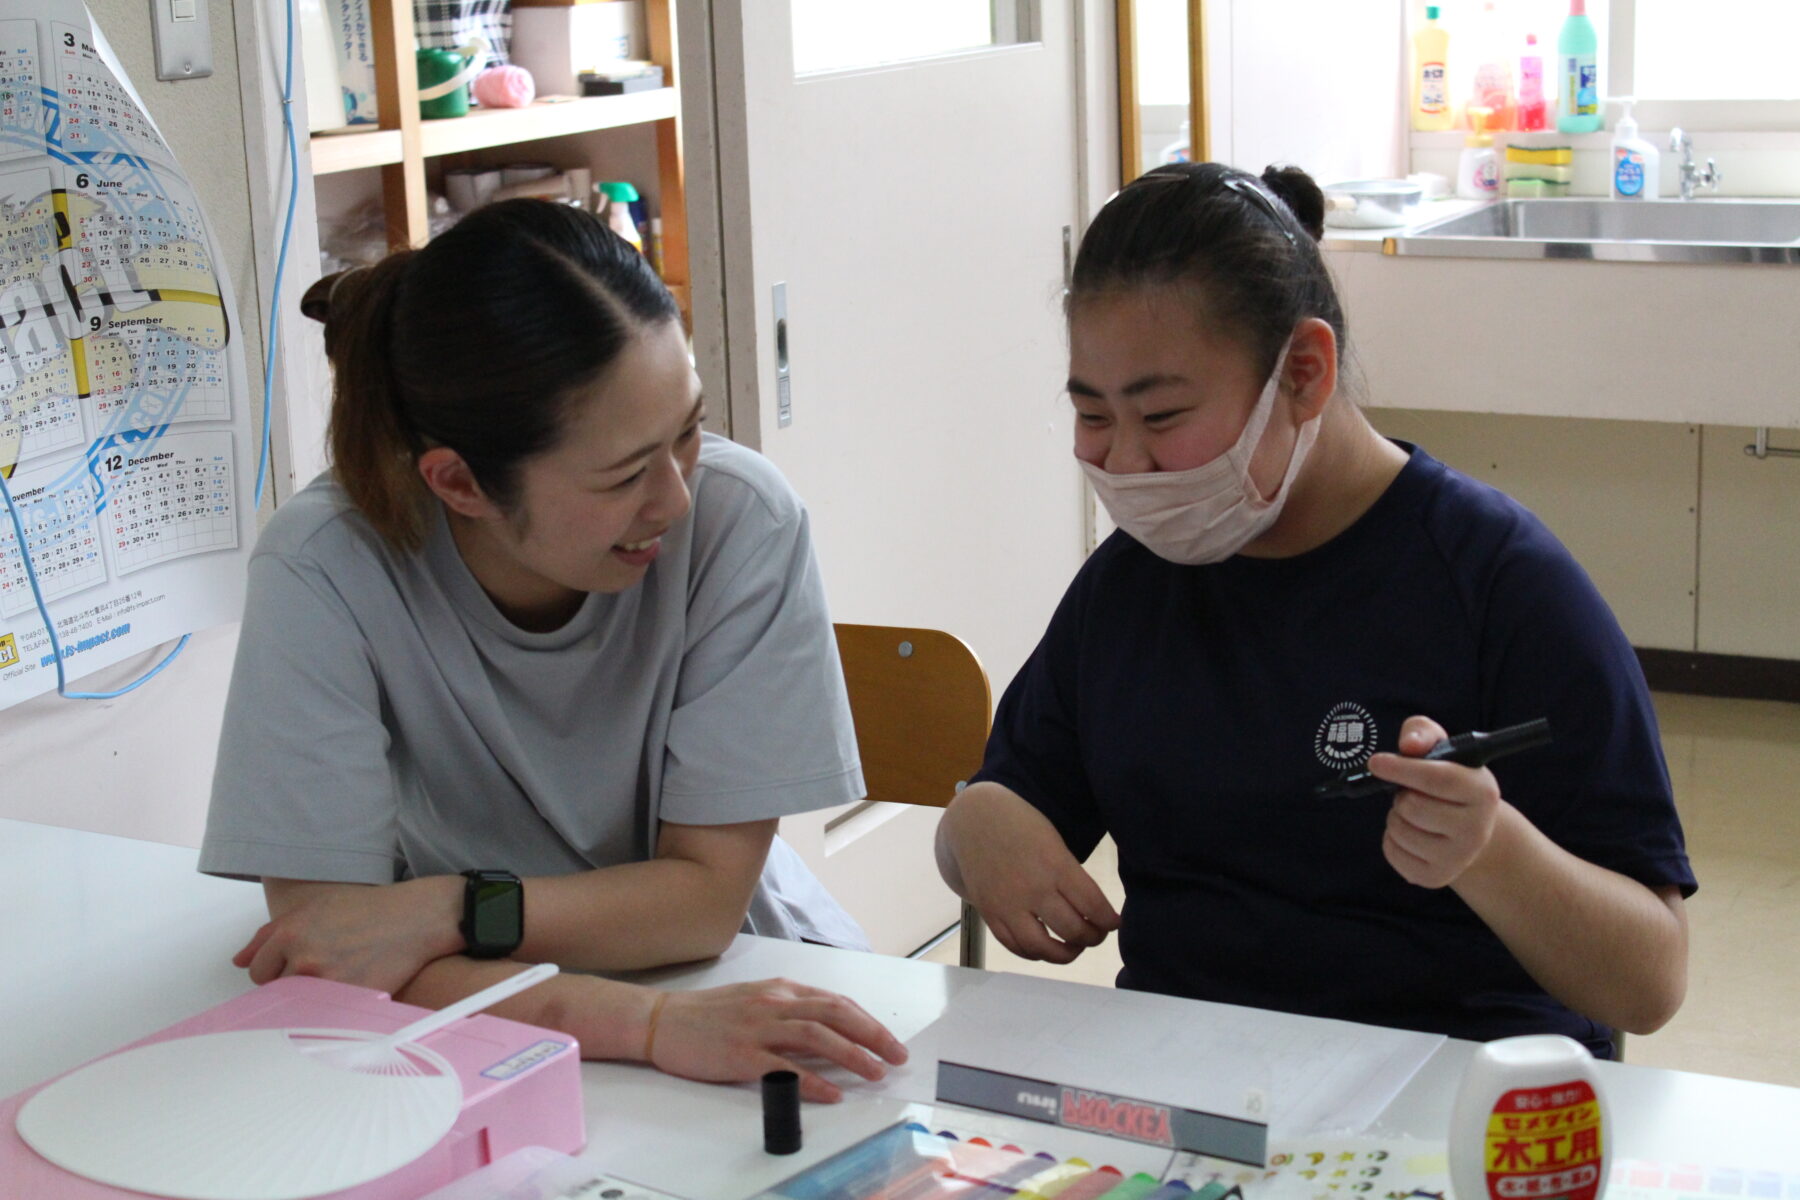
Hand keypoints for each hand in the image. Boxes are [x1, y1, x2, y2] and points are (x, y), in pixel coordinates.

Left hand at [233, 877, 462, 990]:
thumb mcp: (313, 910)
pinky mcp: (349, 1000)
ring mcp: (327, 982)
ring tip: (339, 975)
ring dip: (312, 998)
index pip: (257, 972)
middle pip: (275, 992)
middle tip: (325, 966)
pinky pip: (325, 1017)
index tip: (301, 961)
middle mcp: (304, 959)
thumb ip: (268, 935)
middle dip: (293, 983)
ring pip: (299, 1007)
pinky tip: (352, 985)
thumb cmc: (364, 911)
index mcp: (290, 934)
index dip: (277, 968)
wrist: (414, 919)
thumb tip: (238, 962)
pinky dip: (334, 1008)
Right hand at [648, 978, 908, 1102]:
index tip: (888, 1040)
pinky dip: (813, 1082)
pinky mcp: (742, 1055)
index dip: (868, 1022)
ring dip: (853, 1056)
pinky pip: (785, 1069)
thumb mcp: (755, 1000)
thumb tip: (827, 1029)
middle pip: (836, 1015)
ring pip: (818, 1037)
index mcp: (781, 990)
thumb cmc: (708, 1014)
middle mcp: (775, 1004)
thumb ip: (789, 1011)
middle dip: (873, 1035)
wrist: (662, 1020)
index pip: (836, 1002)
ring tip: (875, 1073)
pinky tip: (832, 1093)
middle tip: (897, 1055)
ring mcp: (758, 1028)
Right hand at [944, 785, 1119, 963]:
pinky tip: (1046, 947)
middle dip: (1093, 937)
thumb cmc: (1020, 824)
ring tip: (1074, 946)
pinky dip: (1034, 953)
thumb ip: (1071, 875)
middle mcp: (1033, 889)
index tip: (1114, 922)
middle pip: (1073, 930)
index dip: (1108, 921)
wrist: (973, 819)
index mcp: (1055, 865)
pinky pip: (1015, 946)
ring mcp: (1008, 905)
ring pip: (1043, 948)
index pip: (1093, 906)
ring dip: (1065, 953)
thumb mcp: (1054, 841)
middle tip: (1097, 933)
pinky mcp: (989, 913)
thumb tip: (1094, 909)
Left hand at [1369, 715, 1504, 888]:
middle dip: (1401, 794)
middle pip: (1412, 806)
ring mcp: (1458, 858)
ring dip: (1396, 816)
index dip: (1403, 768)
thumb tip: (1409, 745)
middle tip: (1411, 792)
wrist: (1468, 830)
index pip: (1439, 778)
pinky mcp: (1436, 877)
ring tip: (1414, 813)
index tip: (1375, 762)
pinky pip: (1392, 851)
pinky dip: (1391, 838)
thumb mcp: (1441, 748)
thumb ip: (1422, 733)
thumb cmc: (1449, 781)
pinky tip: (1411, 833)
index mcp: (1483, 791)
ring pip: (1398, 829)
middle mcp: (1477, 829)